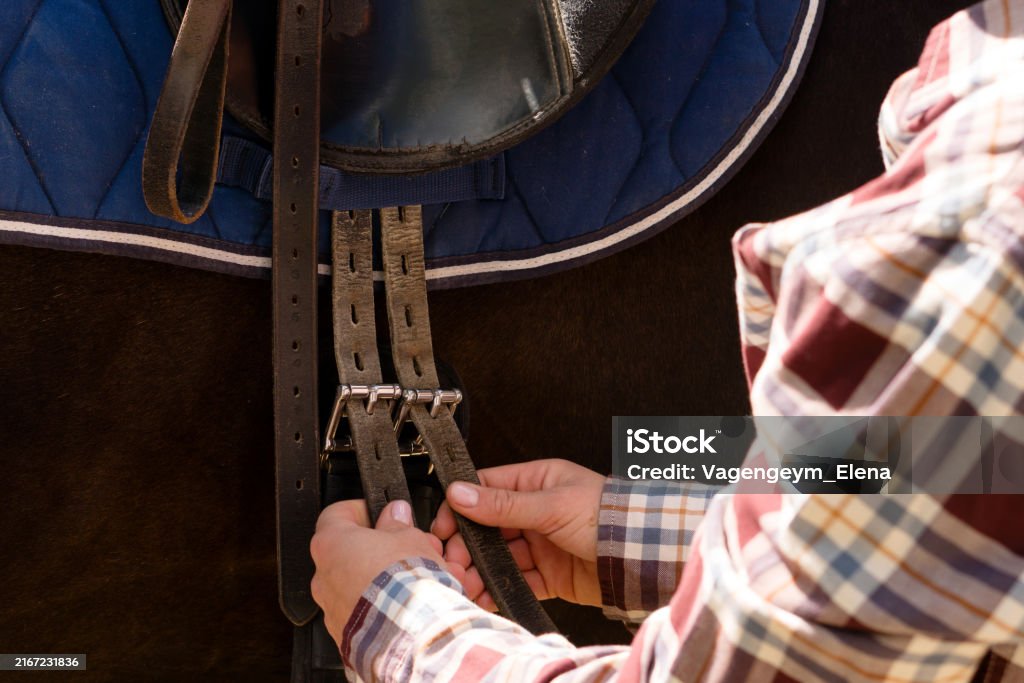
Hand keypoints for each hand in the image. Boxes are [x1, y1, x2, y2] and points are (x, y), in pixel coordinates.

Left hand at [311, 499, 445, 643]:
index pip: (336, 514)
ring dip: (380, 578)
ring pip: (355, 584)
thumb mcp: (409, 538)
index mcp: (332, 544)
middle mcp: (323, 577)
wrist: (409, 634)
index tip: (381, 513)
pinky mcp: (346, 634)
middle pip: (347, 552)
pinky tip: (406, 603)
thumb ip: (397, 523)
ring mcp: (332, 609)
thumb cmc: (404, 585)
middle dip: (377, 548)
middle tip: (403, 547)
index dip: (361, 510)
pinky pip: (363, 611)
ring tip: (413, 579)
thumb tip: (395, 514)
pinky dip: (381, 605)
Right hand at [431, 459, 605, 608]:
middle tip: (452, 561)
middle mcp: (536, 511)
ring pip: (499, 557)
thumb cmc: (607, 514)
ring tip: (465, 583)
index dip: (461, 507)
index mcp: (536, 481)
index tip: (442, 526)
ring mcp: (541, 544)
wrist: (642, 554)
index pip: (486, 489)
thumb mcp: (550, 504)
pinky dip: (499, 589)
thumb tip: (460, 493)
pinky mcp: (549, 574)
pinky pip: (516, 581)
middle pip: (487, 527)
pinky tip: (486, 595)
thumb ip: (503, 504)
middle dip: (467, 546)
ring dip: (479, 570)